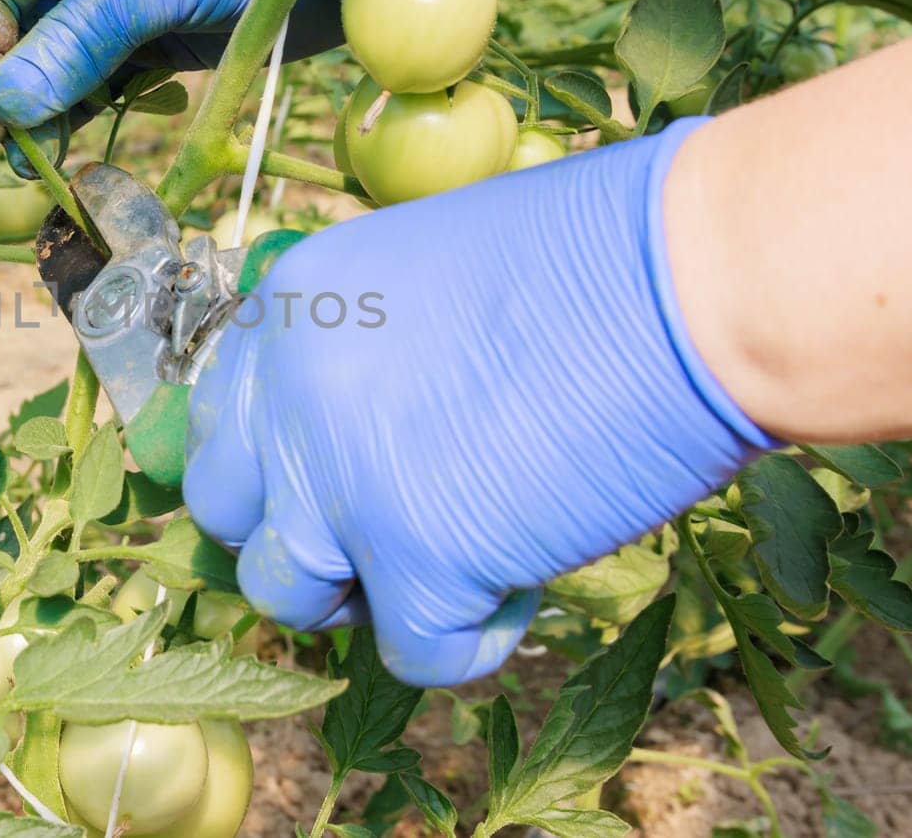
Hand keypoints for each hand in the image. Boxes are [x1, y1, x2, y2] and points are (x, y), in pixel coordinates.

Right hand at [0, 0, 438, 169]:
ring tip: (36, 164)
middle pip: (11, 32)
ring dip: (40, 114)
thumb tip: (5, 108)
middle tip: (4, 152)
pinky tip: (71, 152)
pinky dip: (81, 117)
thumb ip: (75, 44)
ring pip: (49, 66)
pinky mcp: (145, 39)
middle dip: (4, 92)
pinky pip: (94, 84)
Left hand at [183, 119, 779, 685]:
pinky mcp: (414, 555)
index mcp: (293, 307)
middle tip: (385, 534)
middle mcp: (290, 390)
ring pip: (284, 595)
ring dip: (364, 597)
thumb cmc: (602, 258)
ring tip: (454, 561)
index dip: (267, 470)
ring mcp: (339, 476)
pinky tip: (519, 588)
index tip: (322, 491)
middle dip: (298, 538)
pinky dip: (466, 642)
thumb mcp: (434, 278)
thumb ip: (367, 354)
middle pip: (227, 512)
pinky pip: (408, 653)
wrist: (693, 278)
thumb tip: (359, 436)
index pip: (218, 421)